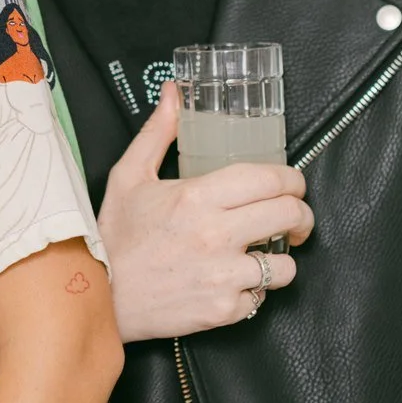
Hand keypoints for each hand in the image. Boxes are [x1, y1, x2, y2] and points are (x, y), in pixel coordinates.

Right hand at [97, 84, 315, 342]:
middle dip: (301, 215)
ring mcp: (223, 275)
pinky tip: (234, 281)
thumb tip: (175, 92)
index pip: (272, 179)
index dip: (293, 180)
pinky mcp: (223, 310)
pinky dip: (253, 291)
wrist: (100, 298)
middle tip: (294, 218)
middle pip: (290, 215)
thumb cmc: (115, 237)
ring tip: (263, 254)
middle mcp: (216, 235)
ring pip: (286, 264)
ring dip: (280, 257)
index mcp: (198, 197)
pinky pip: (261, 298)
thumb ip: (158, 132)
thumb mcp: (129, 177)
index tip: (291, 185)